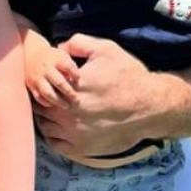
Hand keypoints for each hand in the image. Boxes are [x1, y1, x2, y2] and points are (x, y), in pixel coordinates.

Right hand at [23, 35, 79, 108]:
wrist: (30, 54)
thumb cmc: (52, 57)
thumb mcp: (63, 55)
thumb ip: (71, 66)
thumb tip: (77, 81)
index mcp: (56, 59)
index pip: (69, 67)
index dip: (76, 75)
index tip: (78, 81)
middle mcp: (47, 69)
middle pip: (59, 82)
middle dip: (69, 92)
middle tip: (77, 100)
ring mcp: (38, 77)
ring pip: (48, 92)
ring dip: (58, 101)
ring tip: (66, 106)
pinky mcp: (31, 85)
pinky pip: (38, 96)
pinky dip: (46, 102)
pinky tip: (53, 104)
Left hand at [37, 34, 152, 157]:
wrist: (150, 106)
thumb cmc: (129, 77)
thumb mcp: (106, 49)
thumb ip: (78, 43)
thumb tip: (58, 47)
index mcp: (69, 87)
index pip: (40, 85)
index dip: (42, 82)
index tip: (49, 80)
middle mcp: (67, 112)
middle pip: (40, 107)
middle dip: (44, 100)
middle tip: (52, 95)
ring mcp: (73, 133)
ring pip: (45, 126)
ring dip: (47, 118)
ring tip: (57, 111)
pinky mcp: (81, 148)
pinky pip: (55, 144)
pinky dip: (54, 135)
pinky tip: (62, 127)